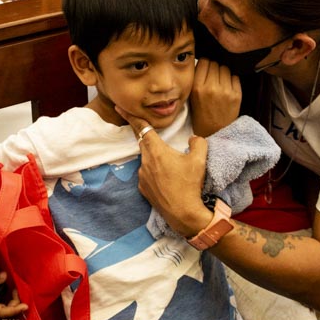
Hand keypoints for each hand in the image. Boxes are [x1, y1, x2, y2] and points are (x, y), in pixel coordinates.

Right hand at [0, 241, 28, 318]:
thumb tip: (5, 276)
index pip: (3, 312)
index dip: (15, 310)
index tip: (26, 306)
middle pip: (5, 310)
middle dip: (15, 303)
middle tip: (18, 290)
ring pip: (2, 305)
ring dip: (10, 299)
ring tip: (15, 288)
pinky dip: (5, 295)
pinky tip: (8, 287)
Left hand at [116, 106, 211, 237]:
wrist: (183, 213)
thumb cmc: (190, 184)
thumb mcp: (199, 160)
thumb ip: (197, 143)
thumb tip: (194, 139)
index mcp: (157, 150)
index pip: (141, 128)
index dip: (131, 116)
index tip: (119, 107)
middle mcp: (145, 161)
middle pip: (144, 143)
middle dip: (148, 138)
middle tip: (157, 139)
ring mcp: (142, 176)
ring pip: (147, 160)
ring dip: (156, 159)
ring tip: (173, 170)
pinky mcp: (143, 188)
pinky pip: (147, 175)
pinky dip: (155, 173)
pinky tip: (168, 180)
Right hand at [189, 58, 240, 136]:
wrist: (214, 131)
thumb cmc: (201, 113)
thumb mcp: (192, 96)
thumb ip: (196, 79)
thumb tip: (204, 60)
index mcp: (197, 88)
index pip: (203, 61)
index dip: (205, 64)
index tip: (205, 68)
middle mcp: (211, 88)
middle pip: (215, 63)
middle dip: (214, 68)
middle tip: (213, 77)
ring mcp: (225, 91)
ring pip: (225, 68)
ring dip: (223, 73)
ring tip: (220, 82)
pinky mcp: (236, 94)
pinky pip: (235, 76)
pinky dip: (231, 79)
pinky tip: (227, 87)